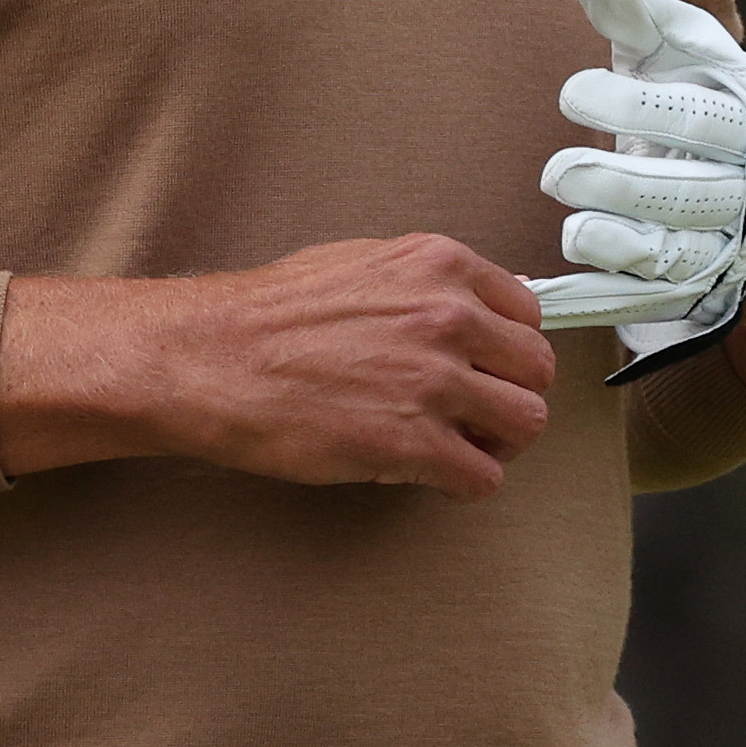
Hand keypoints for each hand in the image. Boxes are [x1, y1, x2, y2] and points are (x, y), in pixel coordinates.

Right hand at [0, 235, 555, 497]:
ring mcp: (435, 381)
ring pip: (525, 423)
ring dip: (498, 443)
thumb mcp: (360, 262)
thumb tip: (467, 306)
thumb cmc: (268, 314)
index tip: (489, 369)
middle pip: (536, 370)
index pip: (528, 314)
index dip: (508, 349)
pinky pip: (482, 477)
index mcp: (441, 266)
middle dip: (512, 396)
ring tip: (460, 448)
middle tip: (478, 416)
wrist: (209, 358)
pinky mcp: (412, 444)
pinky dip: (466, 484)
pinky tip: (433, 476)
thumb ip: (424, 283)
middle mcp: (449, 317)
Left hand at [526, 0, 745, 377]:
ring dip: (620, 250)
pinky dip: (589, 306)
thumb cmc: (738, 111)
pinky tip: (537, 302)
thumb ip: (646, 20)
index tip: (573, 90)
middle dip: (622, 186)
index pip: (696, 118)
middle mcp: (744, 195)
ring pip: (672, 259)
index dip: (637, 105)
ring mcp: (725, 253)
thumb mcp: (705, 62)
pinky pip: (638, 304)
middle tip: (559, 172)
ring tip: (572, 231)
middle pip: (684, 194)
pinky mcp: (698, 294)